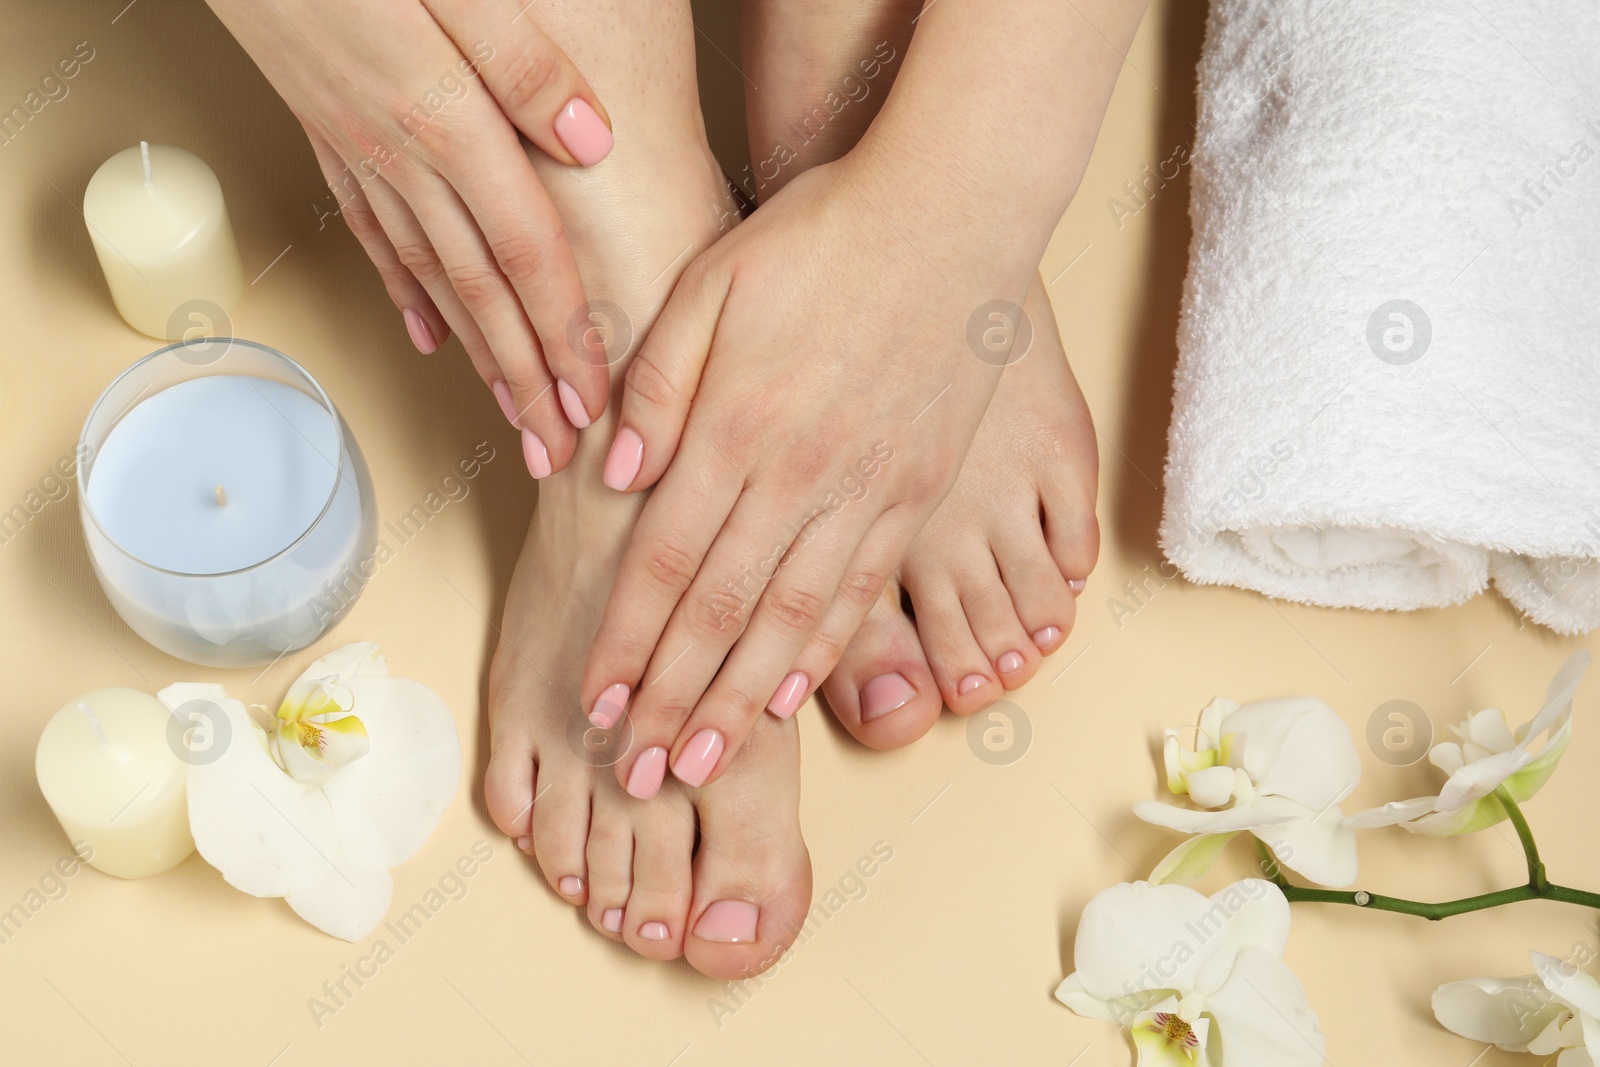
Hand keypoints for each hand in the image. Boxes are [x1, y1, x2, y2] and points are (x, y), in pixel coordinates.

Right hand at [207, 0, 614, 471]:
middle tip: (555, 448)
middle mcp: (403, 155)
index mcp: (447, 122)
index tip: (591, 401)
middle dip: (526, 379)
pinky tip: (426, 334)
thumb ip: (526, 66)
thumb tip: (592, 142)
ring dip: (476, 354)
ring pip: (430, 275)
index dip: (564, 333)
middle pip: (481, 290)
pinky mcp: (331, 137)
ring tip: (510, 411)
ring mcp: (361, 153)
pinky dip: (406, 291)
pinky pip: (375, 234)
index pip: (526, 254)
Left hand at [578, 153, 1040, 796]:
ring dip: (739, 702)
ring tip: (702, 763)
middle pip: (720, 614)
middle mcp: (798, 475)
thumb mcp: (710, 285)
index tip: (596, 701)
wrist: (950, 218)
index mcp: (735, 426)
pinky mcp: (912, 494)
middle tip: (637, 775)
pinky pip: (860, 593)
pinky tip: (790, 697)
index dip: (626, 642)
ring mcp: (864, 491)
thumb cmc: (821, 240)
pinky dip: (820, 653)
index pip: (663, 562)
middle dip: (672, 702)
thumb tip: (613, 474)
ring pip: (790, 622)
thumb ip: (656, 385)